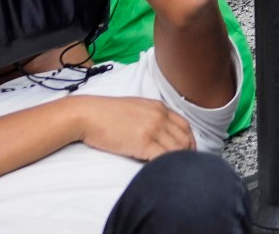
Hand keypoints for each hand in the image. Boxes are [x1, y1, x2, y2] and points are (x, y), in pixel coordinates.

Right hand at [73, 97, 195, 161]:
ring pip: (178, 149)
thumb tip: (159, 132)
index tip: (188, 152)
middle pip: (185, 138)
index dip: (190, 140)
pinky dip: (166, 165)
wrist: (88, 115)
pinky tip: (163, 171)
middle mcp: (160, 116)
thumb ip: (151, 116)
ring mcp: (153, 129)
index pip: (185, 125)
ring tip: (174, 171)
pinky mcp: (144, 142)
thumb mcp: (135, 107)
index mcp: (159, 107)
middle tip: (184, 166)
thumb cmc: (106, 113)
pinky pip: (164, 157)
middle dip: (188, 153)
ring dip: (178, 161)